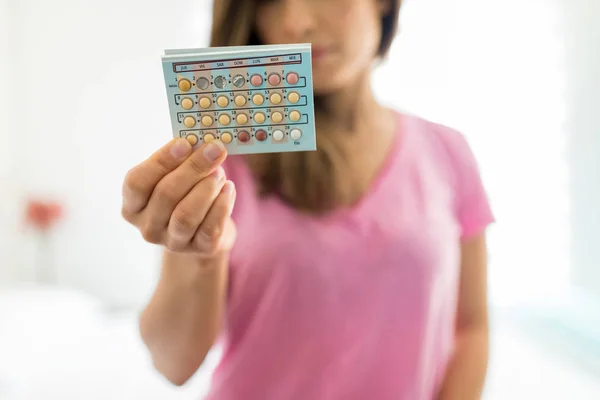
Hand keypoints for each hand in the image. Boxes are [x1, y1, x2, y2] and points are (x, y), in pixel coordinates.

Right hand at [121, 138, 235, 257]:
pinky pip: (210, 228)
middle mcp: (147, 227)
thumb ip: (182, 159)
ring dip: (206, 189)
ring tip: (220, 172)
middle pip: (166, 195)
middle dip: (193, 169)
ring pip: (186, 215)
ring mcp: (172, 243)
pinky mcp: (199, 250)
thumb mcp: (176, 176)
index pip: (137, 182)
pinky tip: (229, 189)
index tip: (185, 142)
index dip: (161, 161)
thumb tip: (202, 142)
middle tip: (214, 150)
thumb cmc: (186, 194)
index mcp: (133, 205)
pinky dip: (222, 206)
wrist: (206, 231)